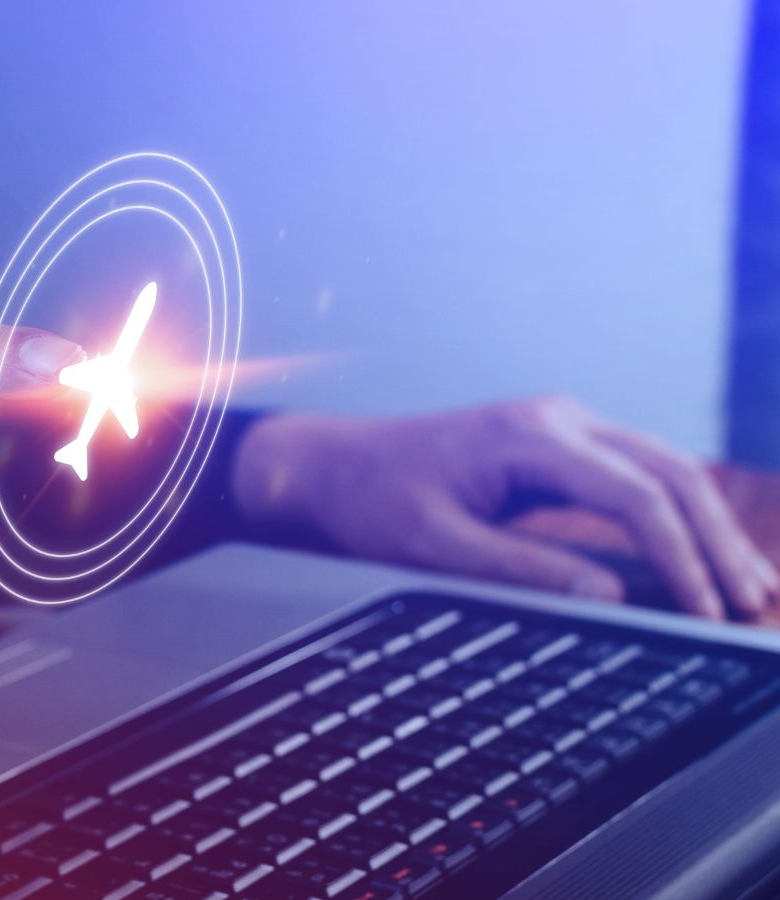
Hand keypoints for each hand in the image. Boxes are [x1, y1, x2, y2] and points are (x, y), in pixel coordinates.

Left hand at [230, 396, 779, 618]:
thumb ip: (520, 569)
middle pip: (669, 473)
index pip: (635, 494)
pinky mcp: (559, 447)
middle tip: (753, 605)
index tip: (707, 609)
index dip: (681, 556)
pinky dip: (675, 516)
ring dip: (707, 527)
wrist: (331, 465)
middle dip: (716, 541)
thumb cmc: (373, 501)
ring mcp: (562, 426)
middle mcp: (558, 419)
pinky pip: (634, 476)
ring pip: (662, 470)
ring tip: (750, 588)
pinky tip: (701, 557)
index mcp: (530, 436)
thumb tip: (605, 595)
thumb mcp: (435, 545)